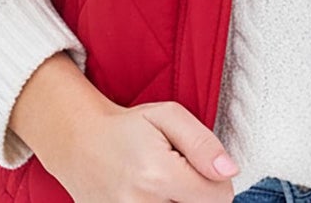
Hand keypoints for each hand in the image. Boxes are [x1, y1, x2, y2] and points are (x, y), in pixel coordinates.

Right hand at [47, 97, 240, 202]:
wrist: (80, 143)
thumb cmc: (128, 127)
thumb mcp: (168, 116)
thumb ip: (202, 144)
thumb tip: (230, 171)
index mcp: (159, 175)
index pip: (218, 197)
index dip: (218, 181)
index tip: (204, 168)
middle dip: (198, 194)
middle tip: (180, 176)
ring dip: (181, 202)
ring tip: (165, 186)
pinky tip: (154, 196)